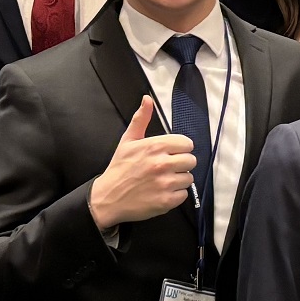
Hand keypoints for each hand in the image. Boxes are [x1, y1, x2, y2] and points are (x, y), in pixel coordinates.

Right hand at [88, 97, 196, 232]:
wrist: (108, 198)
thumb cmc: (119, 168)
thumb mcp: (128, 141)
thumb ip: (141, 119)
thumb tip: (147, 99)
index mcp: (155, 146)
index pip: (187, 143)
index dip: (180, 148)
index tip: (172, 154)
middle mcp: (162, 163)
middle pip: (191, 160)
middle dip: (181, 164)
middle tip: (168, 168)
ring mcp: (165, 183)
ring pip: (189, 178)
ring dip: (179, 179)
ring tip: (164, 180)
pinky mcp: (166, 201)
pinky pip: (184, 194)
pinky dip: (175, 194)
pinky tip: (162, 192)